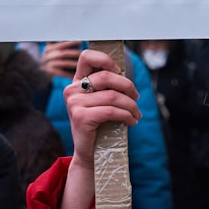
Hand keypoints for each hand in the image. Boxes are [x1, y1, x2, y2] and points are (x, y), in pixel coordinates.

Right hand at [40, 40, 81, 78]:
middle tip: (83, 54)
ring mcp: (48, 64)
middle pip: (63, 53)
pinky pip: (62, 73)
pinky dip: (70, 73)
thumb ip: (59, 45)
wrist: (38, 73)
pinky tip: (77, 74)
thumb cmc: (50, 60)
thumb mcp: (51, 50)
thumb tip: (76, 40)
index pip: (61, 44)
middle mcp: (48, 55)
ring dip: (74, 63)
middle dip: (74, 53)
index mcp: (49, 48)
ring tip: (82, 64)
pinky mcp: (50, 73)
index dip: (71, 43)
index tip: (80, 42)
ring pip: (64, 63)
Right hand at [60, 49, 140, 208]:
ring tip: (136, 114)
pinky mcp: (80, 117)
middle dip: (127, 86)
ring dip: (131, 105)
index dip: (106, 59)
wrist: (91, 153)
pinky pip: (110, 111)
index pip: (87, 56)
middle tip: (136, 97)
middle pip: (106, 75)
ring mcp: (74, 103)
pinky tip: (131, 121)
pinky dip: (126, 115)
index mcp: (77, 82)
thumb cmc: (100, 125)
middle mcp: (72, 90)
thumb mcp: (103, 101)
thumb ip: (109, 86)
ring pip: (112, 96)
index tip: (119, 71)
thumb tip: (127, 77)